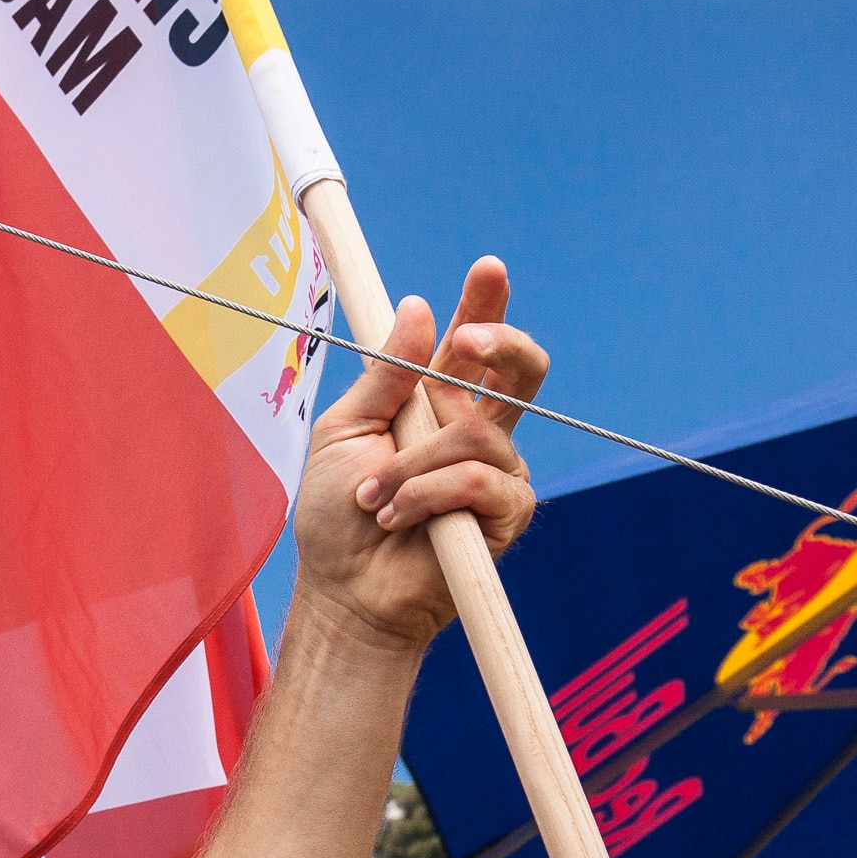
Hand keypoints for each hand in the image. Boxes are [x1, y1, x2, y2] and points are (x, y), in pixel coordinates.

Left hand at [290, 258, 545, 649]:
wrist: (345, 588)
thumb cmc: (336, 514)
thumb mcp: (345, 433)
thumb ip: (385, 376)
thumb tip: (419, 307)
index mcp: (436, 404)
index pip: (470, 347)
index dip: (484, 306)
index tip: (486, 268)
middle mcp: (476, 431)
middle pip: (520, 371)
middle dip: (499, 344)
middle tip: (466, 342)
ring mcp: (498, 470)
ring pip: (474, 434)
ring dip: (410, 464)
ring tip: (372, 497)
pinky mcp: (507, 512)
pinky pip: (475, 480)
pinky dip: (424, 495)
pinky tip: (395, 517)